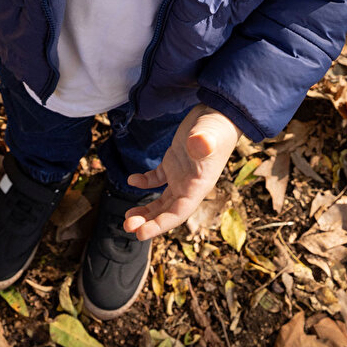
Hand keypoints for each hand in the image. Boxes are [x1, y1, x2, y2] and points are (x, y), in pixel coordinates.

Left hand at [123, 104, 241, 240]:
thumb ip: (203, 142)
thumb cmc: (216, 126)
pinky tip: (132, 180)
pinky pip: (158, 178)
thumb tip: (199, 144)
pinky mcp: (174, 162)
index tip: (140, 234)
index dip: (159, 226)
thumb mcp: (209, 134)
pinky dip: (145, 182)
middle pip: (167, 211)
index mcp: (198, 186)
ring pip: (162, 200)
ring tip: (128, 217)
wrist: (219, 112)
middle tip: (127, 226)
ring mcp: (181, 174)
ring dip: (146, 210)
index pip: (177, 214)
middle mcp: (189, 185)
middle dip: (148, 222)